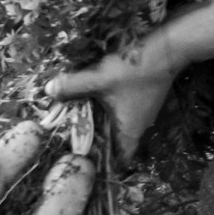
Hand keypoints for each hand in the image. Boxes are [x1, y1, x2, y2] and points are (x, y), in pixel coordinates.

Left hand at [48, 36, 178, 160]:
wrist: (165, 51)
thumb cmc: (133, 73)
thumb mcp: (98, 80)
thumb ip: (72, 86)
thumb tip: (48, 90)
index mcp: (129, 130)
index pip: (121, 159)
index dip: (106, 164)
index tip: (89, 161)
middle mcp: (140, 126)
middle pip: (119, 144)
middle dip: (101, 144)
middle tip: (79, 140)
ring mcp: (145, 113)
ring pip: (123, 128)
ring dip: (107, 127)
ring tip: (85, 121)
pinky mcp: (146, 100)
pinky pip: (127, 114)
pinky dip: (114, 113)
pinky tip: (101, 102)